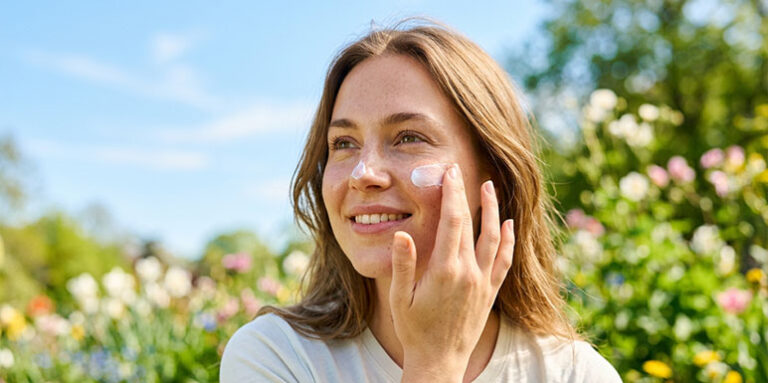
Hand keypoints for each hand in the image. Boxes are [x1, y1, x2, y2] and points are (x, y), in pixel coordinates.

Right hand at [389, 164, 515, 381]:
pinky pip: (504, 260)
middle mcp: (468, 273)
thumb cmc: (414, 330)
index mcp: (445, 270)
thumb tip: (402, 233)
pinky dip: (507, 240)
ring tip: (490, 187)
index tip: (449, 173)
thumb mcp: (398, 298)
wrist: (440, 360)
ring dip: (493, 210)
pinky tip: (508, 224)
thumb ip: (402, 264)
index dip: (451, 193)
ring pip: (493, 237)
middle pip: (471, 223)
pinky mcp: (490, 291)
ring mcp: (483, 282)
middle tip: (461, 170)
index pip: (452, 221)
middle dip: (466, 194)